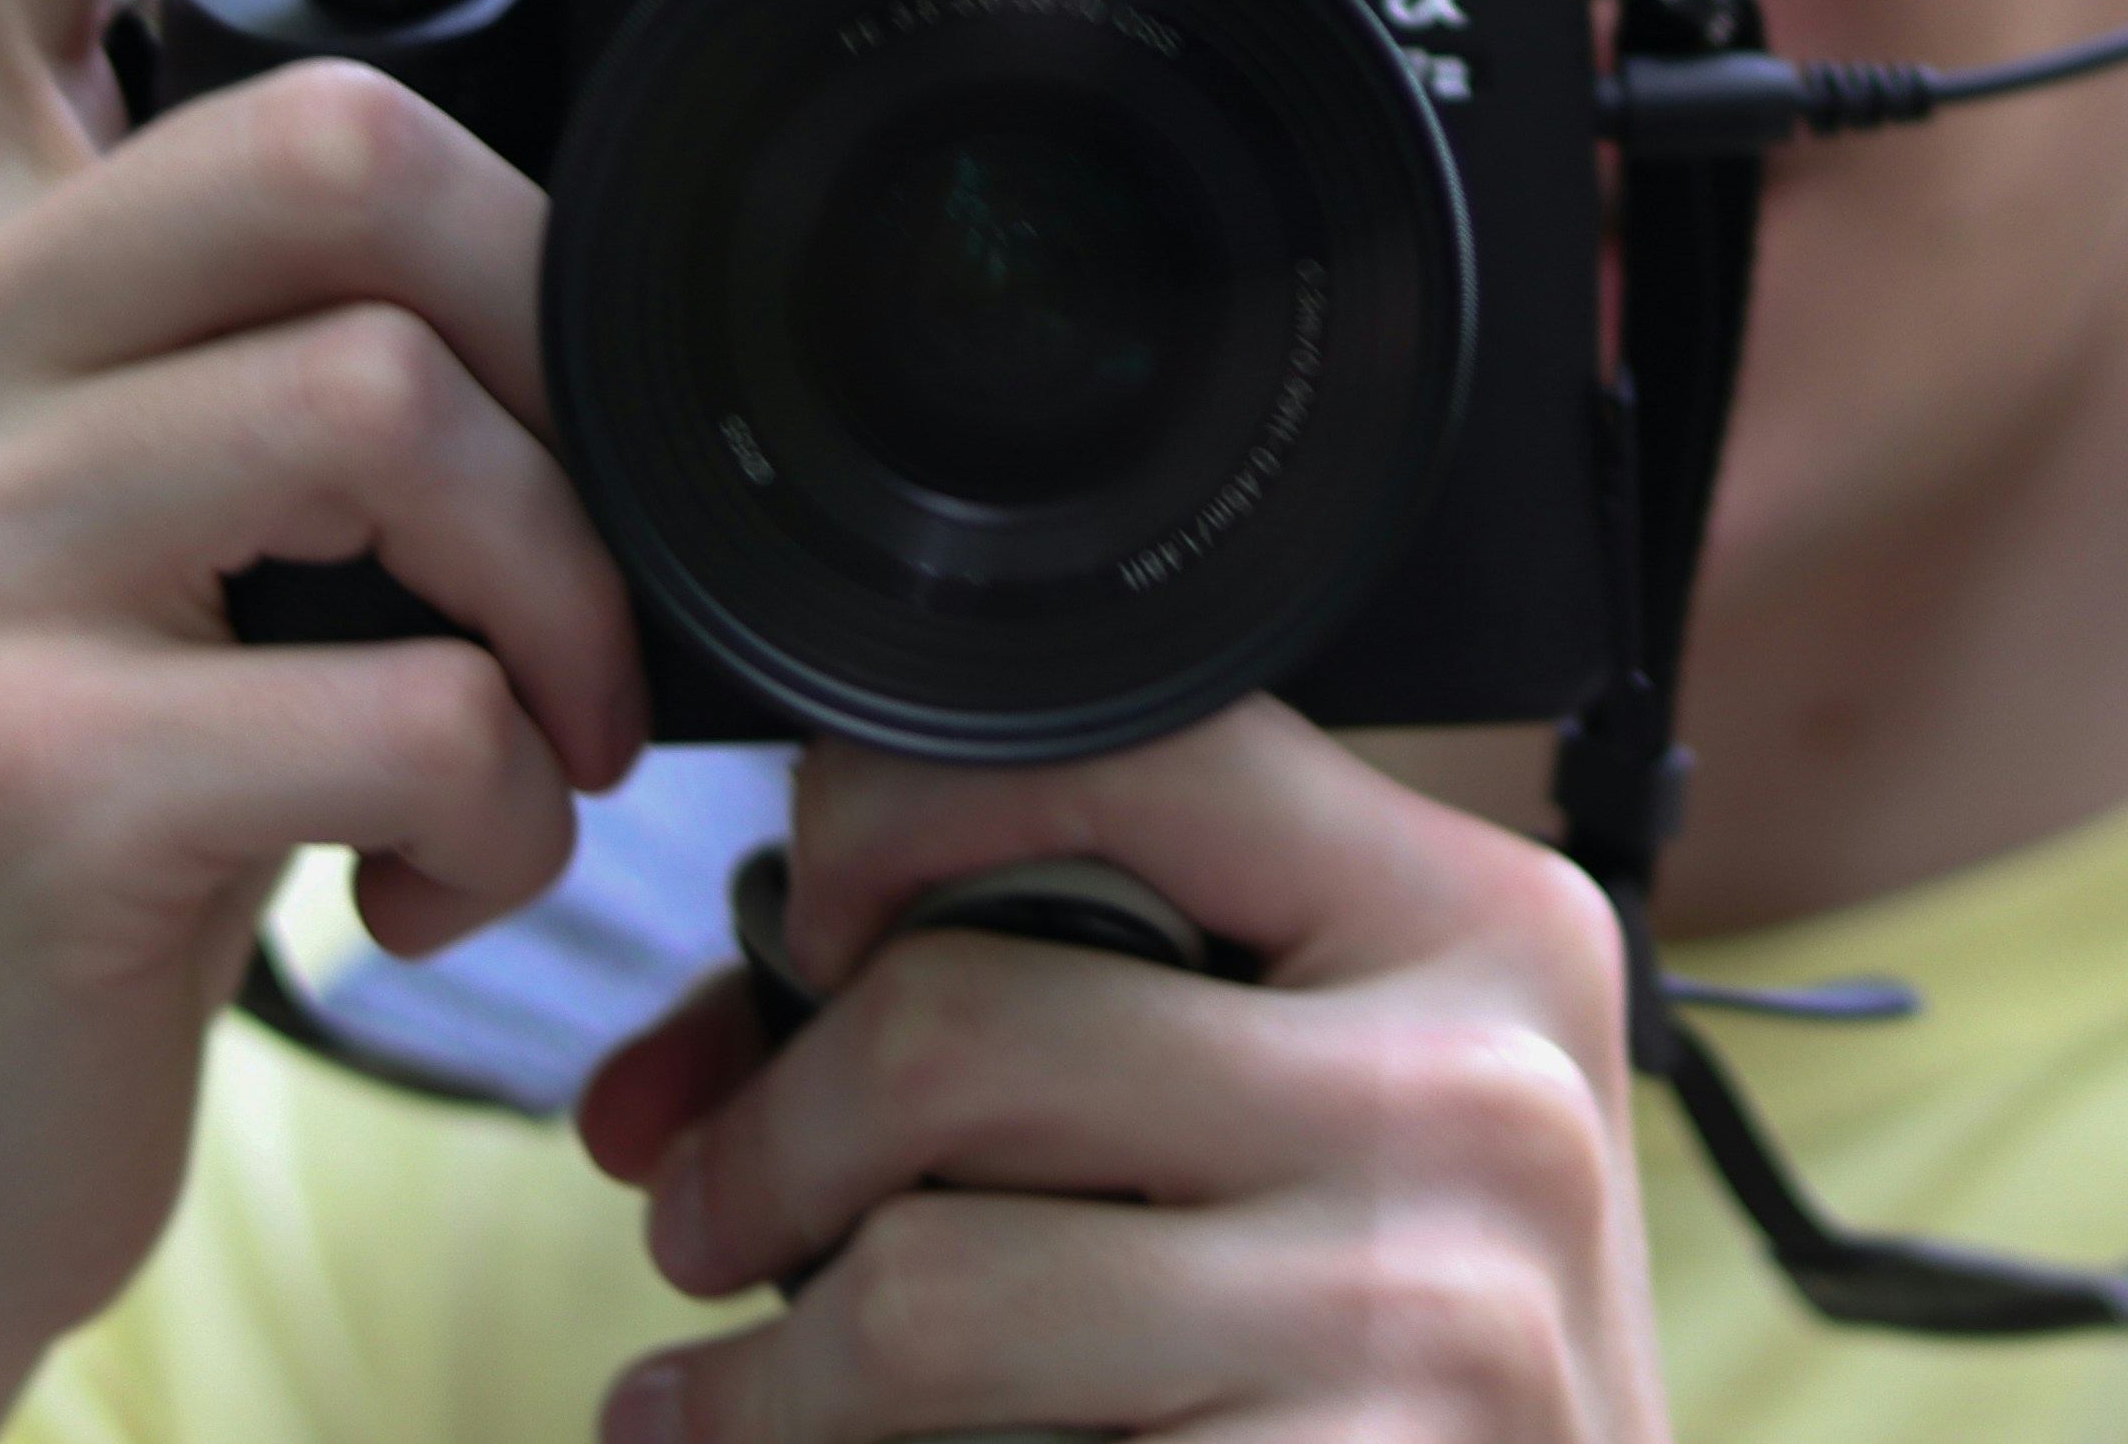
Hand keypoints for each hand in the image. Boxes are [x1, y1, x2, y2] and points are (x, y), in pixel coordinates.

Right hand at [0, 0, 652, 1443]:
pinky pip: (415, 705)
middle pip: (344, 134)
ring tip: (538, 726)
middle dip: (560, 337)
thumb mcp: (86, 476)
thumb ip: (229, 291)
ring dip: (567, 600)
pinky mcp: (19, 777)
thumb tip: (553, 173)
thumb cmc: (42, 785)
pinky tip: (428, 872)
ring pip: (402, 400)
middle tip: (569, 531)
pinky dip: (512, 809)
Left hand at [571, 707, 1667, 1443]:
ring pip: (925, 1292)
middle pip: (959, 1029)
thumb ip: (1054, 1020)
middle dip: (764, 1145)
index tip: (812, 926)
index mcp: (1478, 922)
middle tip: (703, 1220)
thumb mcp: (1321, 1126)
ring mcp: (1425, 1312)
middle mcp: (1477, 1092)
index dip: (892, 816)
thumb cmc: (1413, 1358)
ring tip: (718, 1403)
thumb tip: (649, 1100)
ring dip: (764, 1373)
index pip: (1123, 749)